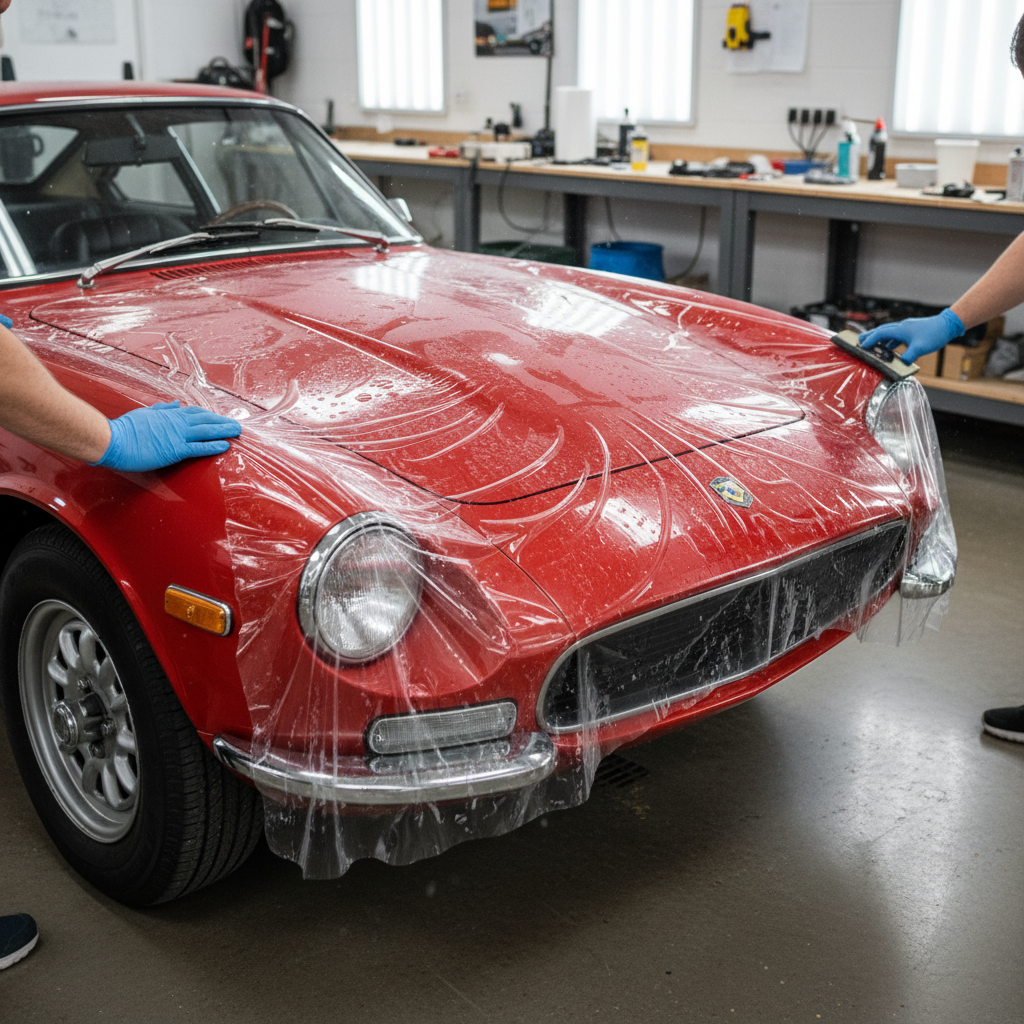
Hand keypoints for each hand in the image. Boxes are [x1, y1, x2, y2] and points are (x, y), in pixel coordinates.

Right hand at [93, 401, 240, 471]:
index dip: (209, 415)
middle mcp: (176, 423)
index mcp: (168, 415)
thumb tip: (173, 404)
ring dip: (224, 431)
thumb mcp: (144, 414)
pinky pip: (199, 447)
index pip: (194, 413)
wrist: (113, 439)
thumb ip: (161, 409)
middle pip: (205, 420)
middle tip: (236, 424)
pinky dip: (213, 446)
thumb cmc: (124, 429)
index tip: (219, 418)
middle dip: (222, 422)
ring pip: (206, 431)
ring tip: (237, 432)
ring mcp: (177, 435)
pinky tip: (225, 445)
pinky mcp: (175, 449)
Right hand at [857, 307, 964, 363]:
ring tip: (871, 345)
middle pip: (881, 330)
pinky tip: (889, 348)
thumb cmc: (934, 334)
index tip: (860, 346)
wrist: (947, 325)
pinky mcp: (911, 330)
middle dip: (869, 335)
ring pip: (888, 332)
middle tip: (858, 340)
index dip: (870, 340)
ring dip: (879, 338)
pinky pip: (896, 335)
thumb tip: (902, 365)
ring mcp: (906, 328)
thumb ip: (909, 357)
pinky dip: (889, 341)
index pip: (881, 334)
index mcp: (901, 330)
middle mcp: (901, 327)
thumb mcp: (920, 348)